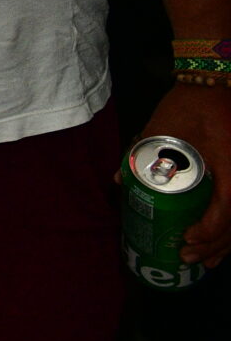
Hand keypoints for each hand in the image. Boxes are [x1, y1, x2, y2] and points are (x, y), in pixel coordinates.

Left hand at [137, 83, 230, 266]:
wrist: (215, 80)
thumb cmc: (190, 103)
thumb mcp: (162, 127)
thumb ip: (141, 153)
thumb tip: (120, 180)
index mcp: (230, 165)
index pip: (226, 209)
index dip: (208, 230)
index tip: (186, 238)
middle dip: (213, 244)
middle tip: (187, 256)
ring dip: (224, 243)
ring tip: (203, 260)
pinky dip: (230, 228)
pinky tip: (219, 244)